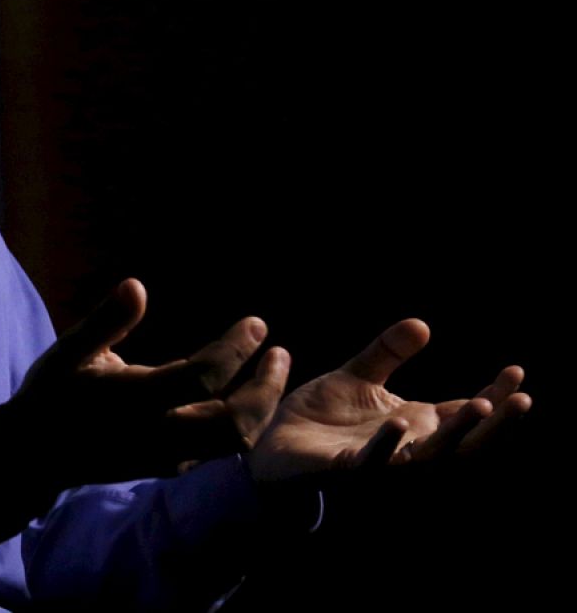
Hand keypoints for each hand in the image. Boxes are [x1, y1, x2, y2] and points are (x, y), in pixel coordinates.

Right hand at [12, 278, 288, 485]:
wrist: (35, 454)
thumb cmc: (51, 394)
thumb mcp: (69, 352)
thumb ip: (106, 321)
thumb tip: (137, 285)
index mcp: (132, 401)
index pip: (202, 377)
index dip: (235, 349)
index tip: (257, 324)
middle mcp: (155, 434)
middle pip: (233, 421)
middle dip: (265, 387)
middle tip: (279, 353)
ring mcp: (165, 457)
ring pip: (234, 443)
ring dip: (261, 408)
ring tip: (270, 373)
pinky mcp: (168, 467)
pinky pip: (220, 451)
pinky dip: (243, 424)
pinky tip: (245, 395)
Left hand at [247, 319, 531, 483]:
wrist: (273, 447)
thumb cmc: (322, 418)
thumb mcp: (356, 378)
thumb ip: (387, 352)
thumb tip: (421, 324)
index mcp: (415, 426)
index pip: (466, 414)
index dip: (495, 396)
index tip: (518, 372)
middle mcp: (407, 449)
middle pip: (464, 443)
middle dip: (495, 424)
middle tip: (521, 400)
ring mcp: (380, 463)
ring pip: (429, 458)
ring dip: (455, 435)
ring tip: (479, 406)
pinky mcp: (344, 471)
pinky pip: (372, 463)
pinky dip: (389, 447)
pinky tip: (401, 424)